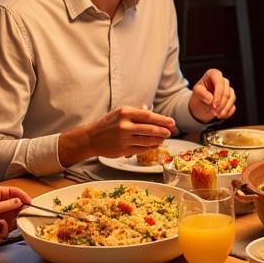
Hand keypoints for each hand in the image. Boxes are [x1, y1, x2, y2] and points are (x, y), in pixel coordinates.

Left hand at [0, 185, 29, 240]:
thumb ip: (7, 205)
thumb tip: (20, 202)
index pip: (15, 192)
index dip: (23, 197)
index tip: (30, 205)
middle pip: (15, 208)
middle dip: (15, 217)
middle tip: (15, 222)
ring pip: (10, 219)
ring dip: (7, 227)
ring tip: (0, 229)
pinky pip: (3, 227)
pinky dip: (0, 232)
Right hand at [60, 107, 175, 165]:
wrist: (91, 138)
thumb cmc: (108, 124)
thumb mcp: (120, 112)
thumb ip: (137, 113)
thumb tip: (156, 116)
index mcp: (125, 113)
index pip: (149, 116)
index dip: (162, 120)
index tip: (172, 122)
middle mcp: (125, 125)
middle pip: (150, 129)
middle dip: (163, 131)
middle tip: (170, 132)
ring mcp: (124, 139)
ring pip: (148, 140)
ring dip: (158, 140)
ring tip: (163, 138)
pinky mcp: (123, 150)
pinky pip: (142, 149)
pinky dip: (151, 147)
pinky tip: (155, 144)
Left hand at [189, 68, 235, 122]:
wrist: (200, 104)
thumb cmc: (199, 95)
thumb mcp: (196, 92)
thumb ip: (202, 94)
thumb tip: (211, 99)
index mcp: (213, 74)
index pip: (219, 83)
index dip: (218, 94)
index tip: (214, 105)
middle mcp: (222, 80)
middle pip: (226, 92)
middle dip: (221, 104)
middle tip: (214, 112)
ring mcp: (228, 89)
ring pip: (232, 98)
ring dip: (225, 109)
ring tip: (217, 115)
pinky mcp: (231, 99)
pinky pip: (233, 106)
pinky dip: (228, 112)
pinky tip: (221, 115)